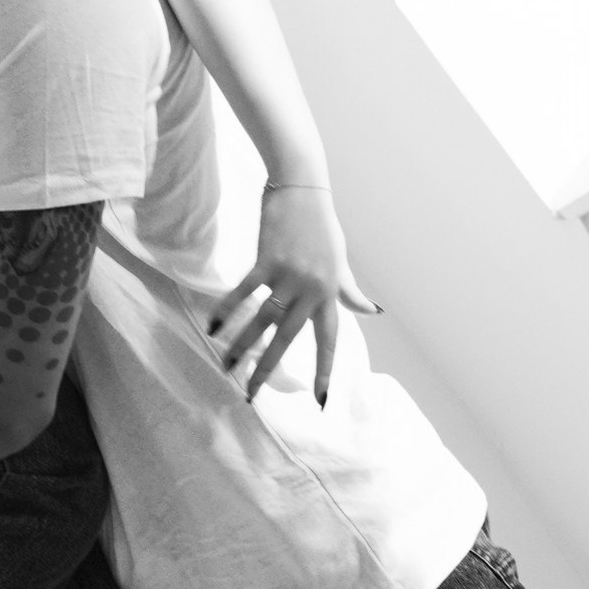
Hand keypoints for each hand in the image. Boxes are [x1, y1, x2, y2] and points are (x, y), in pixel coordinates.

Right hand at [208, 185, 378, 404]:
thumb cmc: (322, 225)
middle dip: (267, 369)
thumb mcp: (340, 260)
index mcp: (330, 293)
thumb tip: (374, 311)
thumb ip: (350, 290)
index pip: (329, 340)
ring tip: (226, 366)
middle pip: (288, 339)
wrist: (303, 187)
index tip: (320, 401)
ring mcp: (289, 274)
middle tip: (251, 394)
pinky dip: (227, 310)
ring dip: (242, 346)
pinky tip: (214, 328)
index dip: (325, 371)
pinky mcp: (267, 259)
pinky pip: (244, 292)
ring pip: (262, 320)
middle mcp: (311, 289)